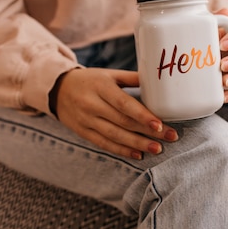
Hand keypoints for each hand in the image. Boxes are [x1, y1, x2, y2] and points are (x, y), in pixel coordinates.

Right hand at [51, 68, 178, 159]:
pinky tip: (138, 154)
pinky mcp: (83, 132)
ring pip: (114, 136)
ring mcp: (86, 120)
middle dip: (148, 132)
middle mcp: (92, 104)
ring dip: (137, 144)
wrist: (57, 89)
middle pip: (123, 122)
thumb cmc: (90, 80)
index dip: (142, 115)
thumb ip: (132, 78)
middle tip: (170, 137)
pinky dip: (122, 150)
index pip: (124, 104)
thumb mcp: (108, 74)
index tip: (160, 124)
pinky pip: (104, 144)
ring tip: (157, 149)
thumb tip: (159, 82)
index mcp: (100, 86)